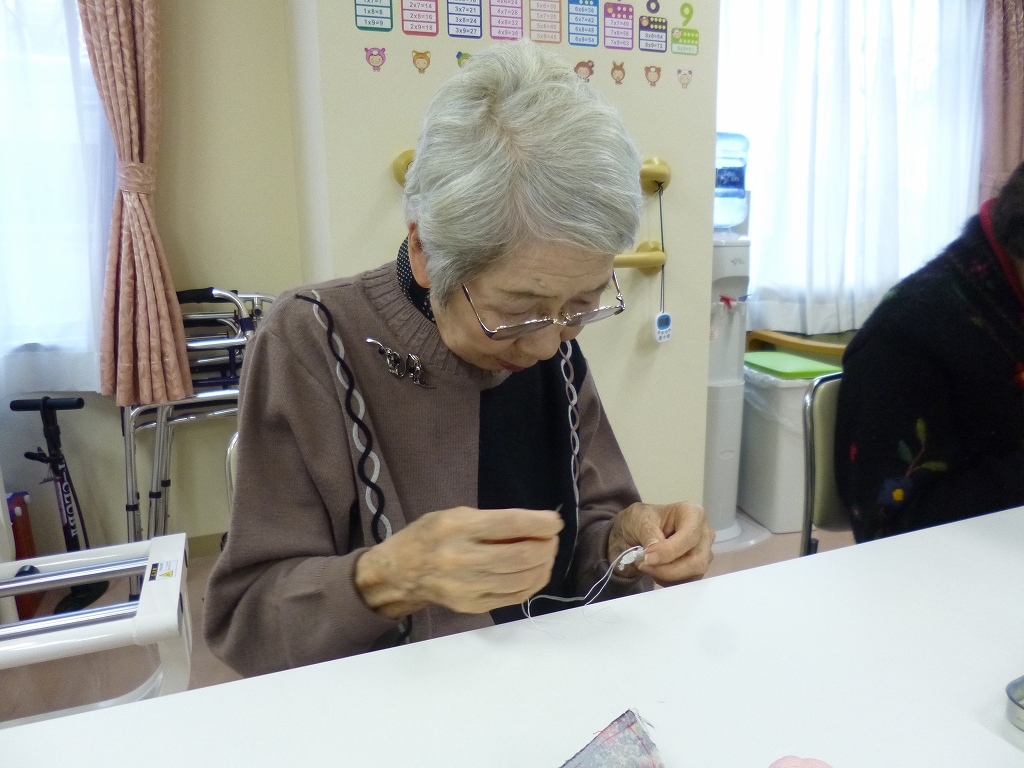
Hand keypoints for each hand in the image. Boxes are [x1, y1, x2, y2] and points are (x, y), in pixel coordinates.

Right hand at [354, 506, 562, 618]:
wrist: (400, 573)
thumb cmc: (429, 536)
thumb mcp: (456, 515)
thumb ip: (493, 520)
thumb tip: (538, 526)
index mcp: (458, 528)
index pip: (512, 524)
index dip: (541, 523)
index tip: (554, 521)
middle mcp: (462, 558)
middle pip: (522, 555)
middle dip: (547, 545)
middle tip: (551, 538)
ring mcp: (467, 587)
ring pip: (522, 579)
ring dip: (544, 565)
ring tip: (546, 554)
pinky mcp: (472, 606)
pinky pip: (514, 598)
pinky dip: (532, 584)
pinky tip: (535, 572)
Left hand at [608, 502, 713, 585]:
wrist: (637, 532)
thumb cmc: (642, 520)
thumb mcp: (640, 520)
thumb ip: (648, 534)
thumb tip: (654, 552)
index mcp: (693, 514)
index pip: (689, 537)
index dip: (669, 551)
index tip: (647, 557)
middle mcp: (704, 534)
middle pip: (697, 561)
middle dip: (668, 570)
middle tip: (644, 565)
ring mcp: (703, 553)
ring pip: (693, 575)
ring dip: (666, 576)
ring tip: (647, 566)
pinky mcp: (696, 568)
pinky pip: (687, 583)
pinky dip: (668, 582)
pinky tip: (655, 571)